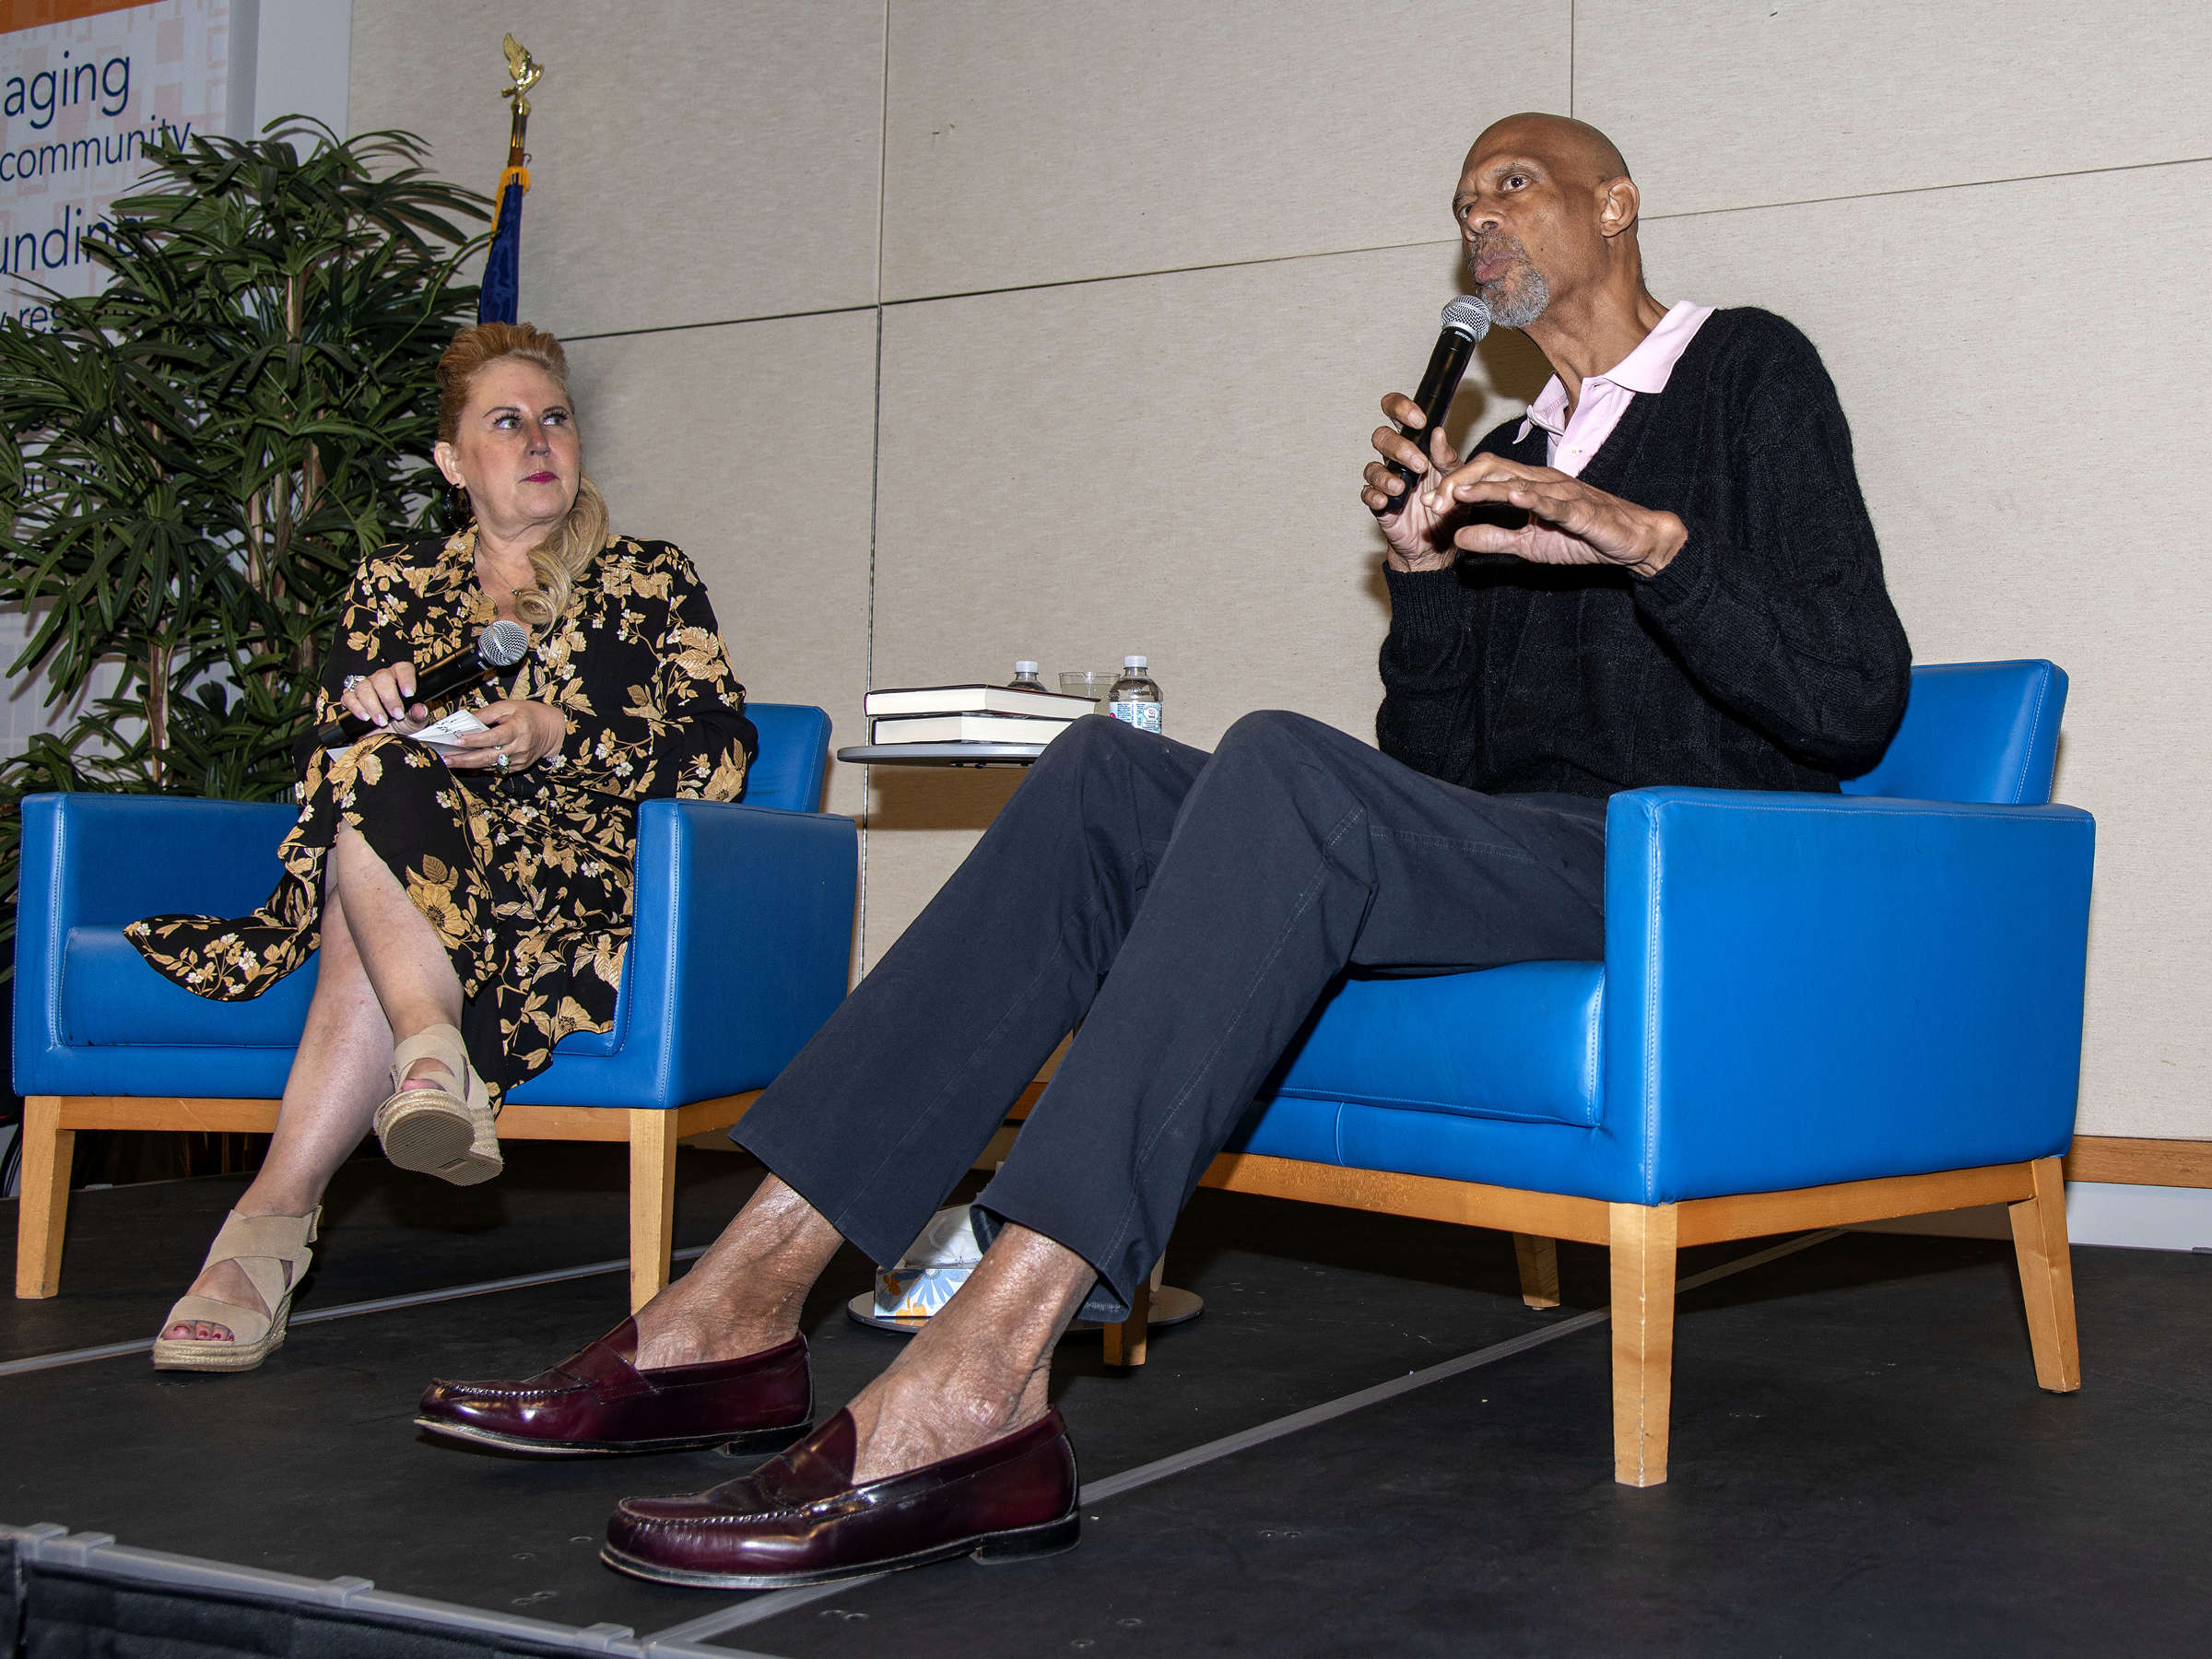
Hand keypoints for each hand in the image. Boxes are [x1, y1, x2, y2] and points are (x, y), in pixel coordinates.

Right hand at [340, 663, 433, 734]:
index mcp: (399, 678)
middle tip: (397, 715)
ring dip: (373, 706)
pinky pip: (348, 697)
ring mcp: (364, 687)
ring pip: (364, 687)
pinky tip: (366, 717)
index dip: (406, 678)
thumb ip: (418, 715)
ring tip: (382, 721)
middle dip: (390, 698)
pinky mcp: (350, 699)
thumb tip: (420, 709)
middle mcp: (381, 679)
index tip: (409, 693)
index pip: (403, 668)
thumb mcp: (413, 721)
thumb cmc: (400, 723)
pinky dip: (356, 708)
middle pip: (382, 678)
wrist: (383, 737)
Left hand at [440, 699, 565, 772]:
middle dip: (465, 759)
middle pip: (488, 756)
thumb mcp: (509, 706)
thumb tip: (465, 720)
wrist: (553, 731)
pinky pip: (496, 768)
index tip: (456, 740)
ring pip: (490, 765)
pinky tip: (467, 764)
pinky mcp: (518, 767)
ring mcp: (519, 759)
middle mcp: (519, 747)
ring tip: (451, 761)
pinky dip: (480, 766)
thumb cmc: (529, 714)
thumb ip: (486, 713)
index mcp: (518, 728)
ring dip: (468, 765)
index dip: (474, 740)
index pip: (493, 737)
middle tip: (446, 758)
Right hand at [1363, 394, 1463, 571]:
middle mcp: (1397, 460)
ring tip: (1404, 488)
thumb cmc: (1450, 505)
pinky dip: (1375, 495)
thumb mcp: (1457, 478)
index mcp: (1416, 445)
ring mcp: (1386, 482)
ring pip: (1372, 466)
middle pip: (1381, 437)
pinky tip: (1388, 501)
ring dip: (1387, 475)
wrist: (1442, 543)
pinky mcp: (1379, 504)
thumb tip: (1438, 433)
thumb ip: (1447, 457)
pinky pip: (1367, 494)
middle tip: (1420, 465)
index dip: (1401, 408)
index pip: (1397, 413)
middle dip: (1399, 448)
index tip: (1419, 420)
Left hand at [1421, 454, 1688, 578]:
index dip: (1455, 485)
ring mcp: (1563, 493)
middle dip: (1460, 482)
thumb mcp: (1528, 545)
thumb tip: (1458, 538)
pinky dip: (1533, 500)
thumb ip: (1494, 539)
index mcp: (1529, 486)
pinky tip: (1513, 497)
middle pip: (1494, 469)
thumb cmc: (1582, 538)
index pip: (1485, 475)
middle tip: (1433, 500)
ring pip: (1519, 482)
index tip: (1428, 503)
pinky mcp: (1582, 510)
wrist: (1631, 542)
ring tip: (1457, 493)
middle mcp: (1542, 481)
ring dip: (1486, 489)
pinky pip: (1555, 503)